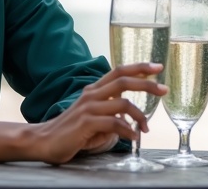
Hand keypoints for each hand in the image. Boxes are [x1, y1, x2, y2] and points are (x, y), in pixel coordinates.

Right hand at [29, 62, 166, 164]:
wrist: (43, 140)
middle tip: (164, 89)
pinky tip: (133, 138)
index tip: (158, 67)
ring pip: (122, 103)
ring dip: (140, 115)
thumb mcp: (92, 116)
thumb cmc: (70, 130)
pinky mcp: (86, 123)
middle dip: (147, 84)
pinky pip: (114, 124)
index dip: (139, 67)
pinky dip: (127, 131)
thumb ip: (109, 112)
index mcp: (94, 89)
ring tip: (146, 129)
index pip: (119, 71)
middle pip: (123, 81)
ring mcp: (88, 108)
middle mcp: (92, 94)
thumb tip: (128, 119)